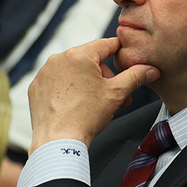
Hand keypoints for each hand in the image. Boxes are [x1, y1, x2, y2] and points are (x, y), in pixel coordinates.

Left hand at [28, 38, 158, 151]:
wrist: (58, 142)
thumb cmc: (86, 117)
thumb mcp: (117, 94)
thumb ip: (136, 76)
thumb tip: (151, 69)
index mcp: (79, 55)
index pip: (106, 45)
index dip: (120, 52)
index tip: (126, 59)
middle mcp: (58, 59)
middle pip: (89, 60)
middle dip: (104, 76)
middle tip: (115, 95)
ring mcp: (44, 73)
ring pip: (73, 71)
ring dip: (86, 82)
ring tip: (95, 102)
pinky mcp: (36, 87)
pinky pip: (56, 82)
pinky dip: (67, 90)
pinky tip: (76, 105)